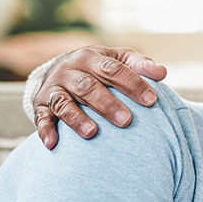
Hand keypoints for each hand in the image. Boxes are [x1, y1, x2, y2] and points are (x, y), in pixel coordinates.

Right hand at [34, 46, 166, 148]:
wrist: (63, 68)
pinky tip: (53, 144)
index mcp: (91, 57)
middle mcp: (70, 70)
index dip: (132, 84)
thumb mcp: (119, 59)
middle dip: (107, 104)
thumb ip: (140, 65)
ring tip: (92, 133)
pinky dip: (45, 130)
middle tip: (126, 121)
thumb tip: (162, 73)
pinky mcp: (41, 105)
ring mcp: (54, 88)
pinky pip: (41, 117)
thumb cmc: (101, 67)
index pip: (113, 69)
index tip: (151, 101)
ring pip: (64, 103)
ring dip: (77, 118)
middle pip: (89, 87)